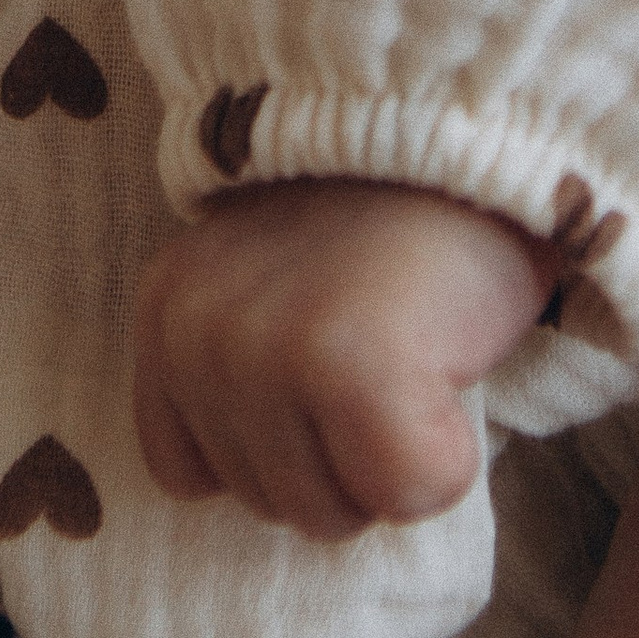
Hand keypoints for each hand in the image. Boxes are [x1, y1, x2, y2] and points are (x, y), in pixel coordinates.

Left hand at [133, 181, 547, 539]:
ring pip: (330, 514)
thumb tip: (259, 483)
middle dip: (342, 452)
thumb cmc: (390, 221)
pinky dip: (449, 456)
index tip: (332, 360)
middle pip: (269, 503)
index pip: (187, 473)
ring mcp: (265, 348)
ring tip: (411, 345)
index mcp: (167, 308)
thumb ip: (243, 365)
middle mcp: (196, 329)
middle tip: (385, 342)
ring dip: (392, 456)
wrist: (472, 124)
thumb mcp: (273, 283)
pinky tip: (446, 361)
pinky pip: (407, 491)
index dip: (281, 443)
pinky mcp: (348, 367)